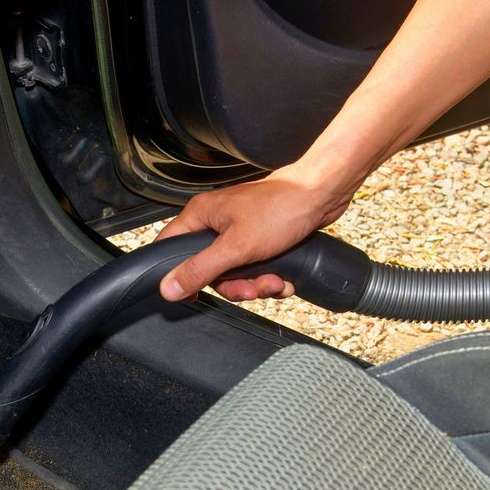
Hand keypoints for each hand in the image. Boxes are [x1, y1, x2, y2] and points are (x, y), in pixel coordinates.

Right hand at [156, 164, 353, 301]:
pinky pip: (255, 269)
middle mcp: (217, 222)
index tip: (192, 293)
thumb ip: (200, 269)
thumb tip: (168, 287)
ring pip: (235, 273)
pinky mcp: (260, 239)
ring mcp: (239, 231)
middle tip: (249, 288)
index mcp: (201, 215)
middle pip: (208, 269)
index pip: (170, 247)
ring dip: (255, 285)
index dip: (175, 273)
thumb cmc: (280, 208)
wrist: (321, 196)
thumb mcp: (235, 247)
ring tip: (273, 282)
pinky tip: (283, 278)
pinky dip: (270, 278)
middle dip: (233, 285)